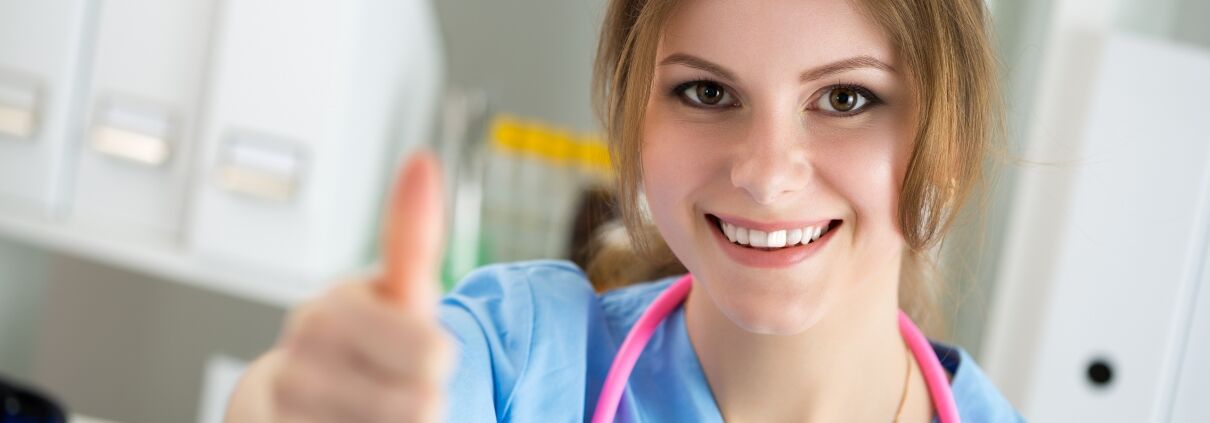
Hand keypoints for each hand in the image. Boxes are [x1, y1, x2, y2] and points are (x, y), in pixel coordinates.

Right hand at [231, 151, 452, 422]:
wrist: (286, 402)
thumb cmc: (359, 343)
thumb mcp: (393, 292)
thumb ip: (411, 237)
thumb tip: (422, 160)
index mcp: (330, 314)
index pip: (431, 355)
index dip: (438, 361)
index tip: (424, 353)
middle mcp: (297, 365)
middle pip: (419, 407)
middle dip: (422, 401)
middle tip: (396, 387)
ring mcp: (282, 412)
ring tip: (374, 411)